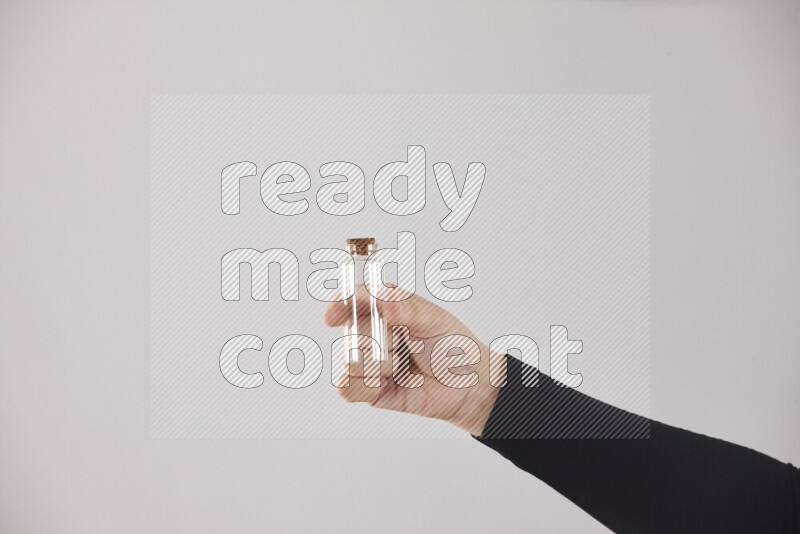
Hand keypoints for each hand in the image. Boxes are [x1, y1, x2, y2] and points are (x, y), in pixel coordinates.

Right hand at [323, 286, 505, 435]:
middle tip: (402, 346)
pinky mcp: (368, 388)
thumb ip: (409, 310)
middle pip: (351, 332)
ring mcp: (369, 360)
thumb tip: (386, 299)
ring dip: (377, 367)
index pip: (354, 299)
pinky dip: (365, 387)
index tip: (332, 316)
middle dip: (377, 342)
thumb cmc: (453, 346)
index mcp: (387, 306)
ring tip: (401, 367)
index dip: (339, 305)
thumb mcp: (435, 321)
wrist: (468, 386)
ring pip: (349, 360)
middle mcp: (373, 331)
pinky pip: (346, 387)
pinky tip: (385, 385)